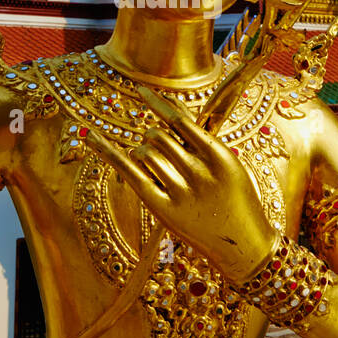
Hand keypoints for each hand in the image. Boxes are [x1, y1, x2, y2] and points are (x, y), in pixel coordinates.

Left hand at [86, 86, 278, 284]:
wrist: (246, 247)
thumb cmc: (238, 200)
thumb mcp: (230, 164)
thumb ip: (201, 138)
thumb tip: (171, 108)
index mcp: (219, 156)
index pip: (179, 120)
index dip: (157, 103)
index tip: (141, 90)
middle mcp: (199, 172)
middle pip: (158, 136)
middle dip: (152, 136)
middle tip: (159, 149)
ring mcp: (181, 193)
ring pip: (143, 153)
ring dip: (142, 152)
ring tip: (155, 166)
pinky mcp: (164, 210)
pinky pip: (130, 174)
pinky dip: (108, 153)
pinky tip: (91, 138)